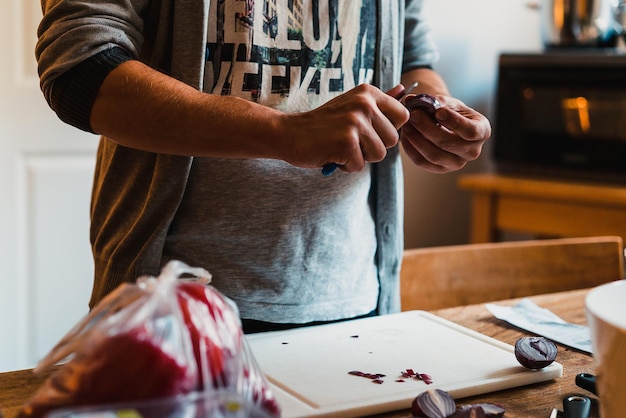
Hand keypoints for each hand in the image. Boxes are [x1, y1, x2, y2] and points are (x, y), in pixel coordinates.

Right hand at [278, 84, 409, 171]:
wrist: (289, 133)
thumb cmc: (323, 124)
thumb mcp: (352, 107)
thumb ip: (379, 103)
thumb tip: (404, 91)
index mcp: (368, 93)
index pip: (403, 116)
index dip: (387, 130)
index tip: (367, 130)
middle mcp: (364, 103)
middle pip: (393, 140)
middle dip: (373, 147)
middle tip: (349, 139)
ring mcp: (355, 122)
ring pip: (379, 154)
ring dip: (360, 157)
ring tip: (341, 146)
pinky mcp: (346, 142)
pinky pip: (360, 165)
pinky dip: (346, 165)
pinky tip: (332, 153)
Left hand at [400, 95, 490, 172]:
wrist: (447, 125)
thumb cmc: (452, 112)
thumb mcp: (449, 103)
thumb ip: (434, 100)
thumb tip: (412, 99)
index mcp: (482, 131)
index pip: (470, 131)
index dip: (454, 122)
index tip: (438, 112)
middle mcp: (473, 151)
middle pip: (449, 143)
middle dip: (428, 128)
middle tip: (414, 115)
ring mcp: (457, 163)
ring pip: (434, 155)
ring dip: (417, 139)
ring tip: (407, 124)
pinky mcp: (441, 169)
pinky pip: (423, 162)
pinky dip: (411, 149)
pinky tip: (406, 136)